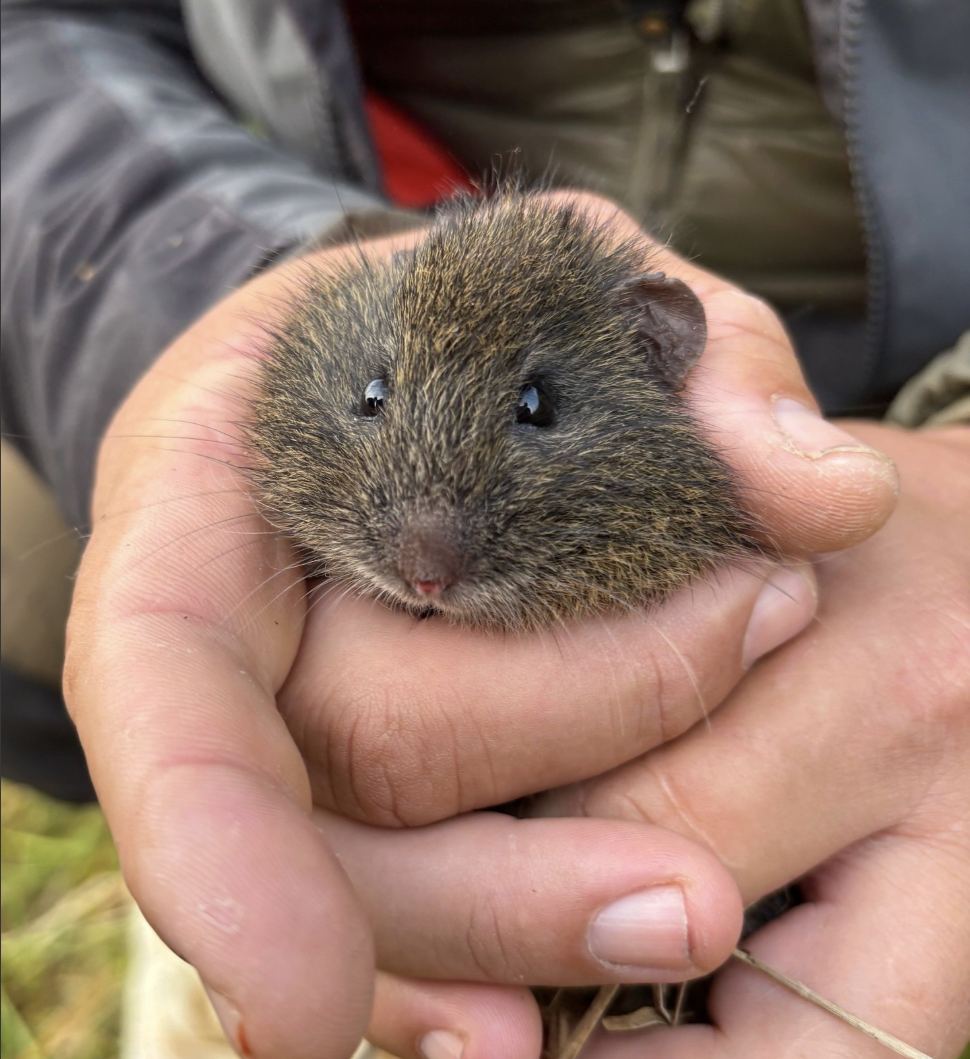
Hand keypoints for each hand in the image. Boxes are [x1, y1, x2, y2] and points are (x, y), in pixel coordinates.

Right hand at [64, 196, 896, 1058]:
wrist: (401, 357)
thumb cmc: (465, 315)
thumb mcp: (570, 282)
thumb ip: (691, 358)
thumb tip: (825, 494)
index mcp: (216, 481)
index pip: (162, 663)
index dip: (205, 833)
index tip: (298, 998)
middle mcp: (235, 633)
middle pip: (351, 770)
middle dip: (518, 824)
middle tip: (719, 796)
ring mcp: (292, 725)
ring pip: (383, 871)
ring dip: (528, 912)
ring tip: (698, 903)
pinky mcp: (363, 788)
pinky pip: (401, 907)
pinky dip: (488, 956)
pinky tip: (562, 1005)